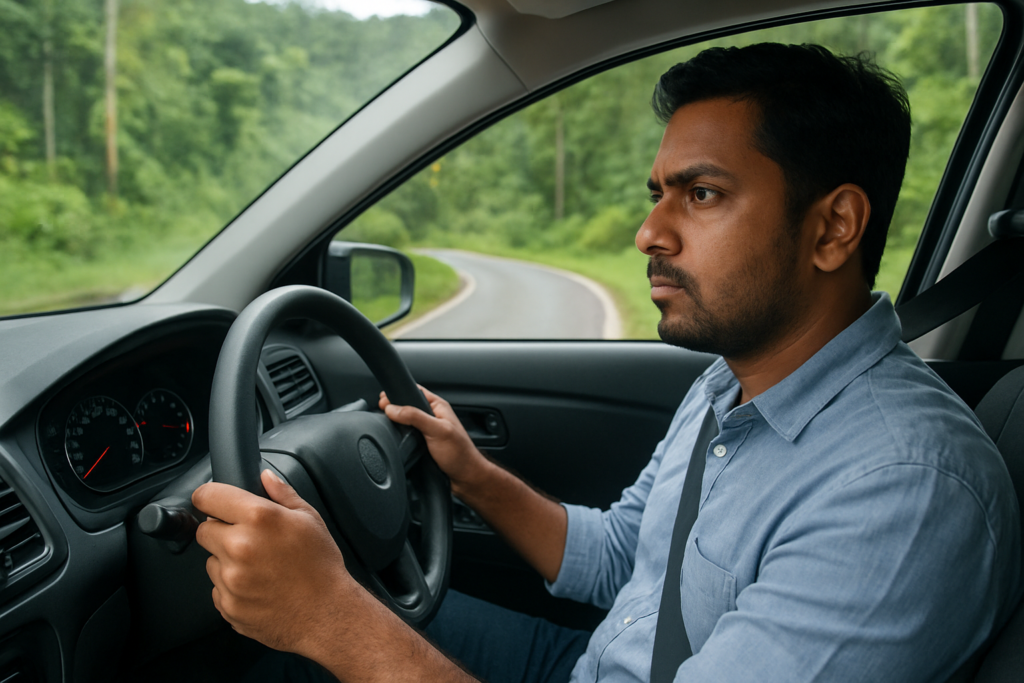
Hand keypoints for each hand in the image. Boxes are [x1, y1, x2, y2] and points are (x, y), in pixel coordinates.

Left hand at [192, 469, 356, 657]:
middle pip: (204, 530)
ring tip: (259, 567)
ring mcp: (230, 579)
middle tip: (249, 539)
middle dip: (221, 531)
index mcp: (258, 518)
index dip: (210, 497)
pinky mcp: (227, 604)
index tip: (214, 502)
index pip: (207, 497)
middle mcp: (239, 546)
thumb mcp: (309, 519)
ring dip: (226, 561)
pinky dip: (232, 587)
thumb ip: (282, 493)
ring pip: (211, 561)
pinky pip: (218, 588)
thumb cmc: (321, 566)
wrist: (326, 613)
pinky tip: (258, 585)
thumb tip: (265, 477)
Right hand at [379, 385, 491, 493]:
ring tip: (386, 425)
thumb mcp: (438, 431)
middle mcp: (431, 417)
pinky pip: (406, 437)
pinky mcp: (422, 445)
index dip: (398, 393)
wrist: (465, 479)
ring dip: (396, 425)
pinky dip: (399, 438)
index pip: (414, 391)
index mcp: (438, 407)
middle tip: (382, 412)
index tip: (383, 399)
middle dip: (393, 409)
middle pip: (406, 407)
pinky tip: (395, 440)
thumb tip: (392, 408)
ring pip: (405, 423)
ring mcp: (426, 432)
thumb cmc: (461, 454)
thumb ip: (415, 417)